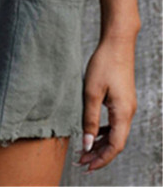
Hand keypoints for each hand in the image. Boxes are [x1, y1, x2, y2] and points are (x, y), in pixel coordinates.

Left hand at [73, 34, 137, 173]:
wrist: (117, 43)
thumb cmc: (103, 64)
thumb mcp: (91, 92)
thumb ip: (89, 119)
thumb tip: (86, 143)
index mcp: (123, 113)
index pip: (115, 146)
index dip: (101, 159)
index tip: (86, 165)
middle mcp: (128, 112)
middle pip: (116, 143)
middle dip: (99, 154)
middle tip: (81, 161)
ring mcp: (127, 106)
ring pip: (116, 133)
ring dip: (100, 143)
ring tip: (84, 150)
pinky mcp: (123, 99)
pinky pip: (115, 122)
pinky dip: (104, 131)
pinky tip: (92, 131)